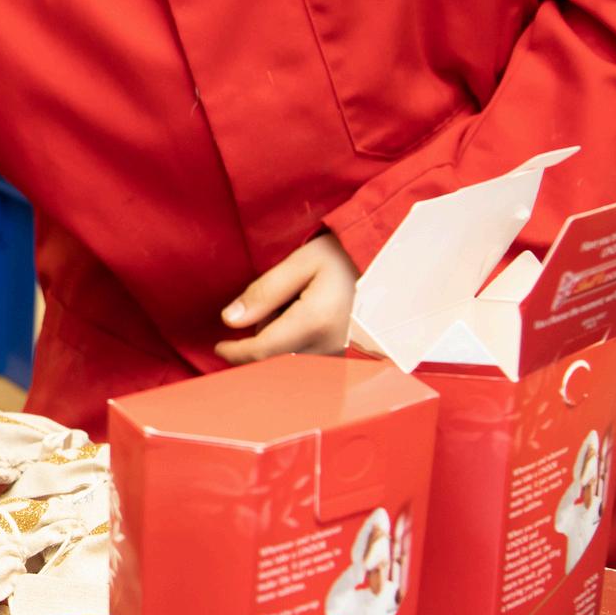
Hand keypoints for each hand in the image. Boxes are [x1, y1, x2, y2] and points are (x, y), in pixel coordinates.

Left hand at [216, 233, 359, 364]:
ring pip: (293, 358)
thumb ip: (264, 291)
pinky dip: (302, 341)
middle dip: (264, 334)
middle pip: (275, 356)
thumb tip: (230, 320)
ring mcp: (343, 355)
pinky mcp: (350, 357)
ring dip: (284, 337)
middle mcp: (330, 346)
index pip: (261, 351)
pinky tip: (315, 317)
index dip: (235, 352)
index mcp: (314, 321)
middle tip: (281, 300)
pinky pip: (312, 357)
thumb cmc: (347, 257)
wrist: (395, 263)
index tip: (220, 347)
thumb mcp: (302, 262)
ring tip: (302, 304)